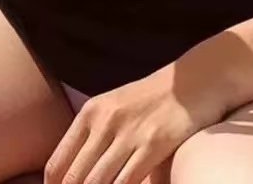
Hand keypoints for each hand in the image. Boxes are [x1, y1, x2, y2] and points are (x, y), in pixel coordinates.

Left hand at [44, 66, 224, 183]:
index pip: (58, 163)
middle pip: (75, 179)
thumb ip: (94, 136)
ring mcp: (129, 133)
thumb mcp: (116, 106)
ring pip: (98, 183)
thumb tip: (75, 175)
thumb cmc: (154, 98)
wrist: (194, 80)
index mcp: (91, 112)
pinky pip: (127, 183)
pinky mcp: (154, 144)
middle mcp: (105, 121)